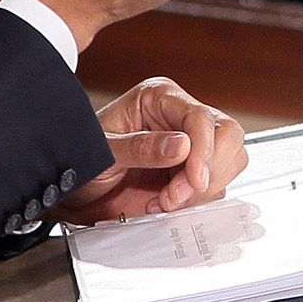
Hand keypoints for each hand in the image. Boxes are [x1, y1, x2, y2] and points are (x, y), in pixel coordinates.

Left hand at [52, 78, 247, 224]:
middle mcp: (179, 118)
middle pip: (227, 135)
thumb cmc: (81, 159)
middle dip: (209, 171)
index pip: (200, 117)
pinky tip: (166, 203)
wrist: (73, 190)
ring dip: (204, 189)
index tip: (195, 181)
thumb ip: (141, 148)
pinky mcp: (191, 172)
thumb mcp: (103, 153)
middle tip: (177, 196)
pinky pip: (215, 185)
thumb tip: (182, 146)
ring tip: (166, 200)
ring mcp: (190, 145)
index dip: (205, 150)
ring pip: (229, 160)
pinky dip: (197, 201)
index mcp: (159, 98)